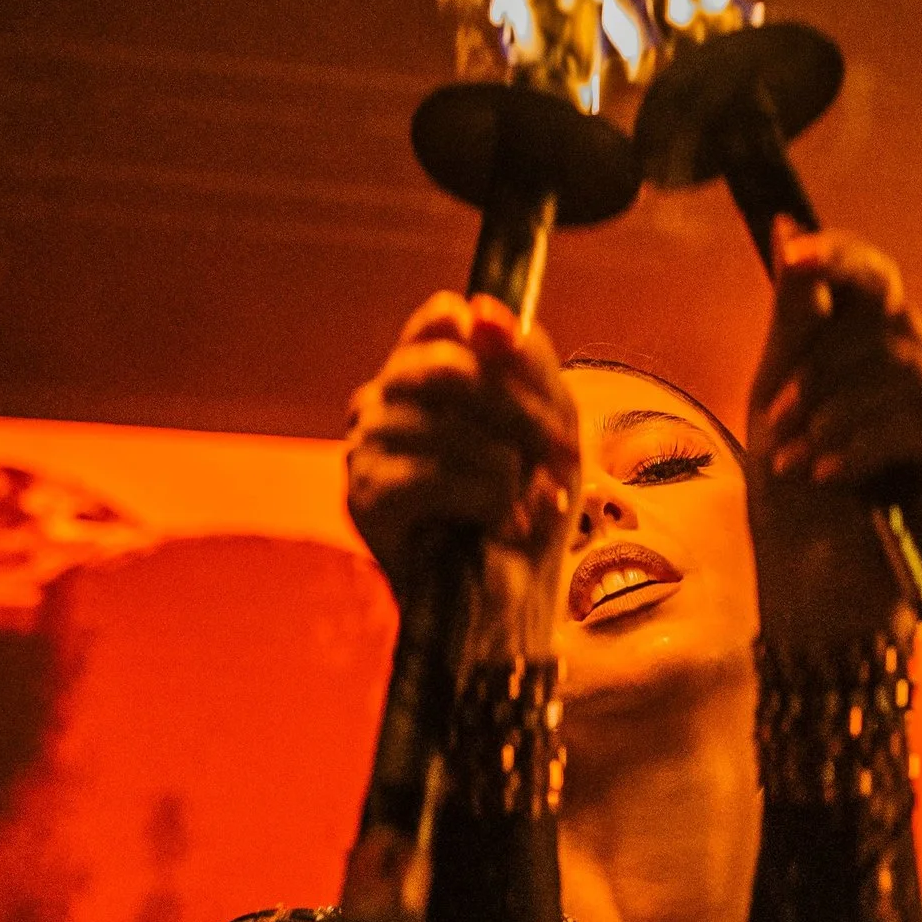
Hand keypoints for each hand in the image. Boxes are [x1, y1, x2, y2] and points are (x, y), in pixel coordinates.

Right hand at [345, 294, 579, 661]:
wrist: (512, 607)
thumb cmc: (526, 512)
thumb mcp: (550, 423)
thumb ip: (524, 359)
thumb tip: (481, 314)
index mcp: (419, 375)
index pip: (441, 319)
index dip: (500, 351)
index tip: (540, 400)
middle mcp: (379, 402)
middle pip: (451, 366)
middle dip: (520, 415)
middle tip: (558, 461)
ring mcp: (363, 448)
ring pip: (448, 422)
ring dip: (510, 468)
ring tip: (523, 505)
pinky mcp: (363, 498)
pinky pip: (434, 471)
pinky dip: (484, 500)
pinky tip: (496, 525)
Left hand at [746, 224, 921, 651]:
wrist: (815, 606)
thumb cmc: (793, 510)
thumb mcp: (778, 404)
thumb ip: (796, 321)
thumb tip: (790, 233)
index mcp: (877, 360)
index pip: (879, 285)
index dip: (846, 257)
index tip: (799, 252)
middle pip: (890, 322)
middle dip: (821, 368)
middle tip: (777, 422)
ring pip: (905, 366)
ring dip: (835, 411)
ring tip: (795, 459)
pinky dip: (864, 440)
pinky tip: (827, 474)